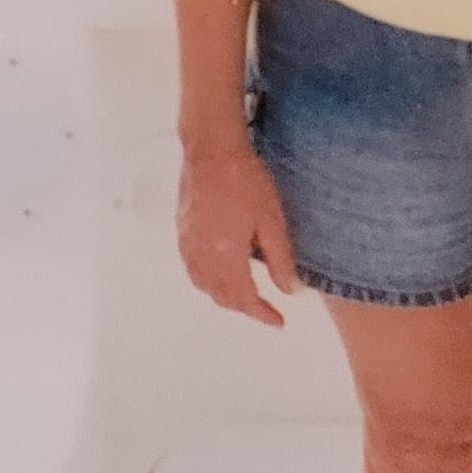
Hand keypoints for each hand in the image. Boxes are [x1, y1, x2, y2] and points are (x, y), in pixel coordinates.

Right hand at [178, 133, 299, 327]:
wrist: (212, 150)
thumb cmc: (245, 181)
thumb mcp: (272, 222)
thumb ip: (280, 261)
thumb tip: (289, 290)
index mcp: (226, 258)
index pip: (245, 299)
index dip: (263, 315)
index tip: (279, 321)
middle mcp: (202, 257)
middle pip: (222, 296)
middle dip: (245, 307)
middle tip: (266, 308)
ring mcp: (188, 244)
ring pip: (204, 285)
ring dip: (224, 296)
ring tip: (245, 294)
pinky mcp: (182, 231)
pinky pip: (192, 269)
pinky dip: (207, 280)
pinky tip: (219, 271)